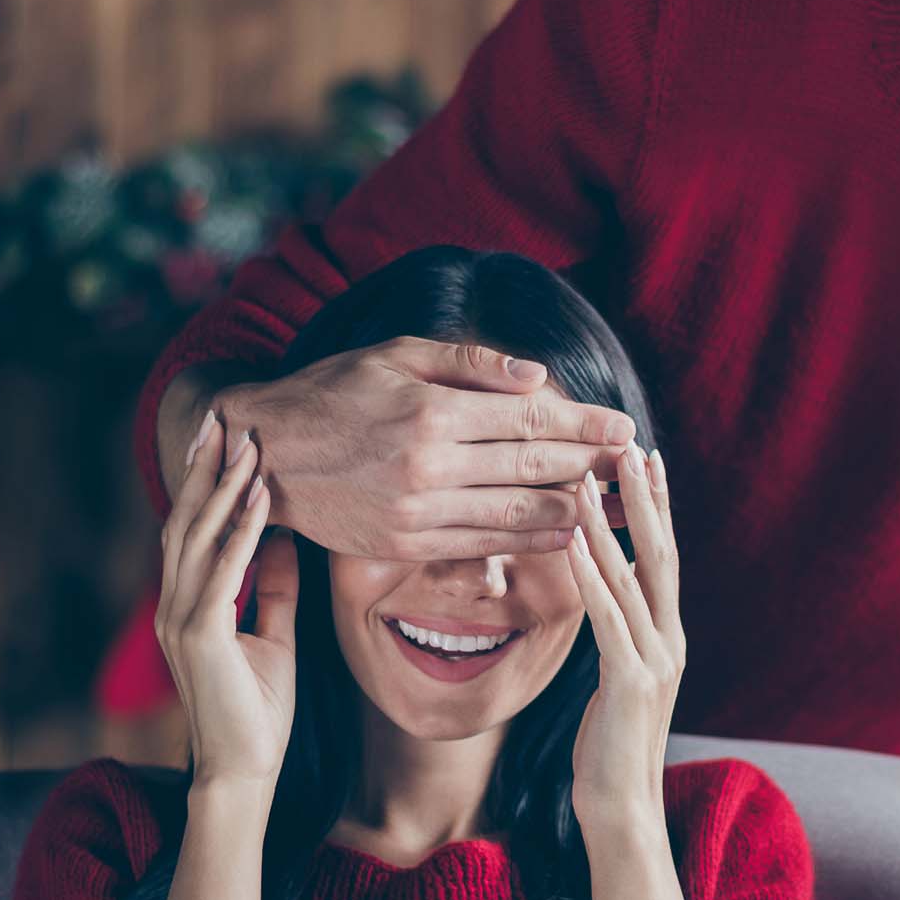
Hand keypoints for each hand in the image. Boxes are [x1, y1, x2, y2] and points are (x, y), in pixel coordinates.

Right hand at [156, 410, 299, 789]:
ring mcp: (181, 620)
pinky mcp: (200, 636)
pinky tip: (261, 498)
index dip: (206, 481)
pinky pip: (224, 571)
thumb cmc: (258, 709)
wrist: (245, 771)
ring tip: (246, 442)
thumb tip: (287, 537)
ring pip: (197, 537)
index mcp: (189, 604)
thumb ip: (274, 587)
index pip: (192, 529)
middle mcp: (176, 605)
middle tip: (223, 416)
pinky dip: (243, 530)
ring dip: (223, 486)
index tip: (225, 437)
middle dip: (204, 467)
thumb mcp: (275, 635)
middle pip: (185, 521)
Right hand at [223, 336, 638, 562]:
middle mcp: (428, 463)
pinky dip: (529, 541)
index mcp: (431, 409)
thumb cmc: (333, 391)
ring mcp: (416, 509)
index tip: (624, 426)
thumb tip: (537, 375)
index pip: (528, 419)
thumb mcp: (397, 354)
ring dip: (573, 510)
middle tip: (634, 465)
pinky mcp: (404, 543)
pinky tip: (565, 534)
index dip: (583, 424)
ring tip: (615, 505)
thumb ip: (471, 364)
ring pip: (514, 512)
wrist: (264, 453)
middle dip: (591, 465)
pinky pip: (482, 544)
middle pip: (531, 467)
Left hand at [563, 442, 684, 835]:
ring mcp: (656, 660)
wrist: (622, 808)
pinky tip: (572, 542)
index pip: (666, 559)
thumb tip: (613, 590)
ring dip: (610, 526)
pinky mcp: (630, 681)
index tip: (648, 461)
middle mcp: (670, 641)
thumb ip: (621, 634)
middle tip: (632, 449)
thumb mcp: (619, 680)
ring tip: (589, 483)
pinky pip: (608, 616)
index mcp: (668, 638)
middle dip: (646, 500)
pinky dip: (591, 574)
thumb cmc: (610, 746)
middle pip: (663, 555)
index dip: (659, 508)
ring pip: (634, 578)